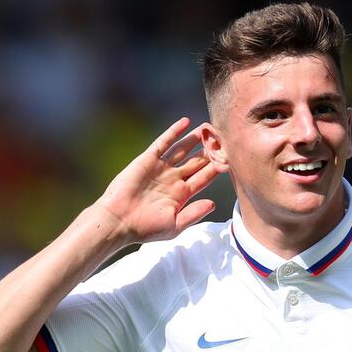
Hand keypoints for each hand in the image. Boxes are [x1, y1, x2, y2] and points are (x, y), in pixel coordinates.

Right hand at [96, 117, 219, 242]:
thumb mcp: (175, 225)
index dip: (216, 169)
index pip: (203, 179)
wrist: (120, 221)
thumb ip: (194, 214)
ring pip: (182, 150)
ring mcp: (161, 169)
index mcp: (182, 196)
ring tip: (208, 128)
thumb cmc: (146, 228)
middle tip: (224, 139)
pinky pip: (163, 142)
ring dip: (195, 139)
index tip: (231, 159)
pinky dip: (174, 132)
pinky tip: (186, 122)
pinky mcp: (148, 160)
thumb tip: (213, 203)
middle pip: (196, 162)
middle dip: (209, 151)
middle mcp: (173, 180)